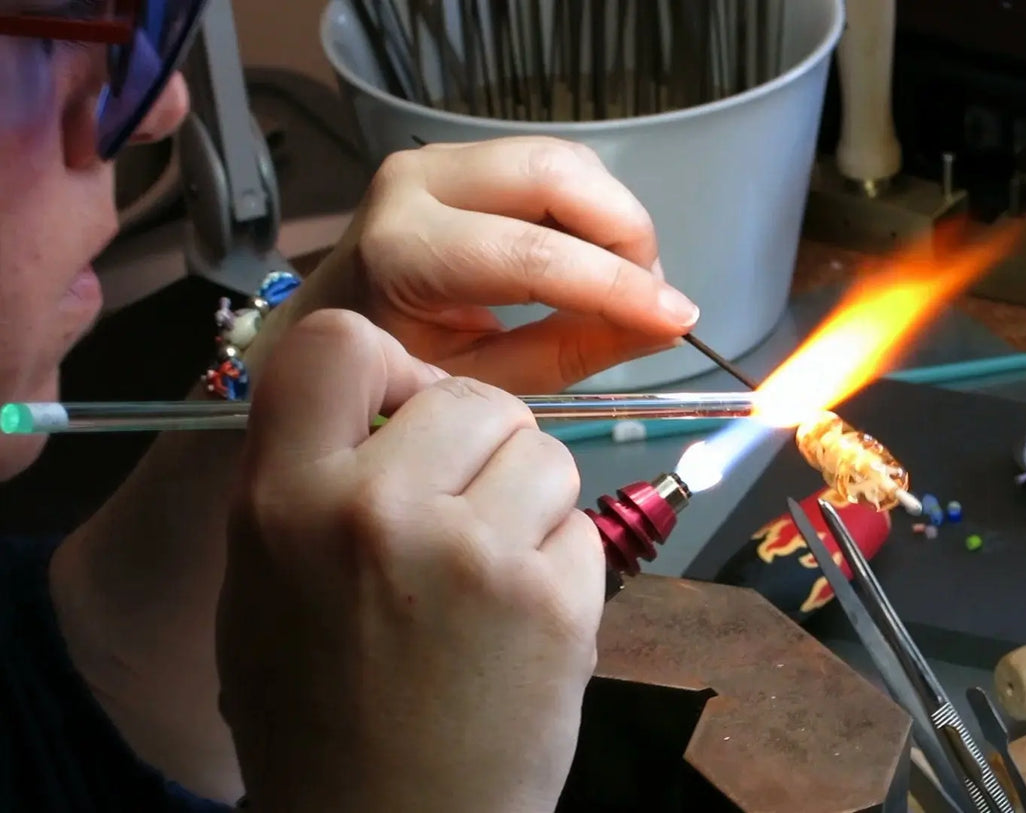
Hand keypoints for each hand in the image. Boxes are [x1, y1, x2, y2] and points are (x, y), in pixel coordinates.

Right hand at [217, 310, 602, 812]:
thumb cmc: (321, 715)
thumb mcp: (264, 583)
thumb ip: (311, 479)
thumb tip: (387, 400)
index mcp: (283, 501)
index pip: (338, 342)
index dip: (390, 365)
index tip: (407, 408)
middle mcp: (375, 511)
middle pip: (474, 396)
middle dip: (483, 443)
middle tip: (464, 511)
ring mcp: (472, 554)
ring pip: (546, 452)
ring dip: (531, 499)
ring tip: (491, 572)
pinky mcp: (552, 601)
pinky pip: (582, 527)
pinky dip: (564, 564)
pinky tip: (522, 619)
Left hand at [259, 137, 698, 392]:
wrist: (325, 333)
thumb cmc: (397, 373)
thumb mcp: (484, 382)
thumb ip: (571, 350)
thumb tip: (663, 325)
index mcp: (403, 252)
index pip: (531, 253)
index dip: (616, 285)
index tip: (678, 319)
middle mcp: (416, 183)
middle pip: (554, 173)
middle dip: (625, 231)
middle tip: (652, 295)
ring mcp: (436, 160)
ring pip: (562, 161)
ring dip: (615, 218)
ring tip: (629, 284)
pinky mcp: (461, 157)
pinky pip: (552, 166)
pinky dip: (593, 209)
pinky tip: (599, 261)